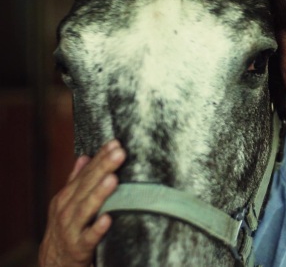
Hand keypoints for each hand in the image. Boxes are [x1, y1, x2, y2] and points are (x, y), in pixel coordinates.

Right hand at [38, 140, 125, 266]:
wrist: (54, 263)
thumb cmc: (66, 228)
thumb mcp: (68, 203)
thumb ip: (77, 180)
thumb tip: (85, 157)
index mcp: (67, 196)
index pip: (86, 173)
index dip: (100, 157)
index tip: (116, 143)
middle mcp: (67, 210)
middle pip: (87, 186)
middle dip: (103, 168)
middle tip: (120, 152)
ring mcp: (71, 228)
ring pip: (86, 209)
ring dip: (100, 194)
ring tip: (113, 178)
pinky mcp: (78, 248)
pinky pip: (89, 237)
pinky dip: (98, 228)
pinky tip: (109, 219)